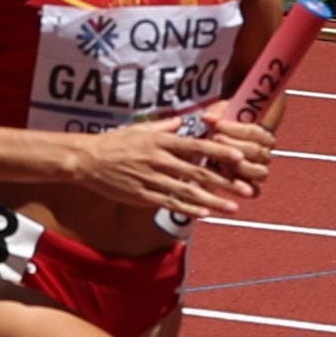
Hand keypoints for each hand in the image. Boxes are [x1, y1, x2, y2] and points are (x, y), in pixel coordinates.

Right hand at [65, 116, 262, 218]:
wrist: (88, 160)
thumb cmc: (115, 142)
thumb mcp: (141, 129)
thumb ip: (165, 127)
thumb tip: (183, 123)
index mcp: (162, 142)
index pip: (198, 146)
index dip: (220, 152)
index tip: (240, 157)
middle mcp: (160, 161)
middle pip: (199, 172)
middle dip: (226, 182)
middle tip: (247, 188)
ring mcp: (153, 180)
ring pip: (189, 192)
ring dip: (213, 200)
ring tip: (233, 206)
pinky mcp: (144, 196)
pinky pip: (170, 203)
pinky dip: (189, 209)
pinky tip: (206, 213)